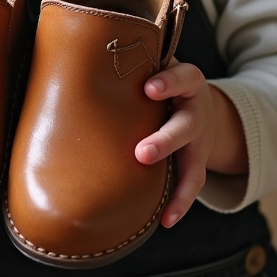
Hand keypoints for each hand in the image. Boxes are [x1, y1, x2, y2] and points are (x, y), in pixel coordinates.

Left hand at [135, 58, 246, 228]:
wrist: (200, 104)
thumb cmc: (161, 80)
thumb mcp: (156, 64)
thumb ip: (132, 63)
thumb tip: (76, 57)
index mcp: (186, 80)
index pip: (182, 77)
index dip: (168, 82)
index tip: (148, 88)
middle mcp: (196, 109)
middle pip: (186, 124)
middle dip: (166, 140)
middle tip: (141, 153)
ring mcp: (200, 139)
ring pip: (193, 159)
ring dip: (178, 181)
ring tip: (161, 203)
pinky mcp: (198, 161)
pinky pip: (194, 184)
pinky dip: (181, 203)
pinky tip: (166, 219)